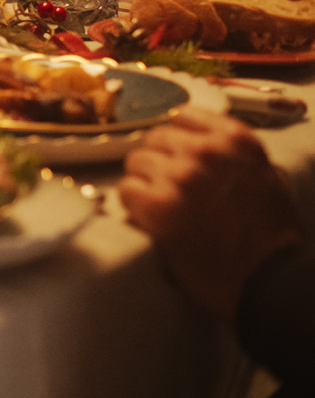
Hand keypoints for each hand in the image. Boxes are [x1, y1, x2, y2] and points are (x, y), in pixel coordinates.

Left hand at [121, 108, 303, 319]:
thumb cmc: (271, 235)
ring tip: (166, 207)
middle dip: (159, 163)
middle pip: (154, 139)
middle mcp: (206, 151)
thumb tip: (205, 141)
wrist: (268, 279)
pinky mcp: (159, 204)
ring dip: (145, 184)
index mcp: (236, 140)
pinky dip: (134, 205)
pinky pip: (126, 189)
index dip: (177, 142)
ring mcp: (181, 176)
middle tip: (172, 190)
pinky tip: (154, 219)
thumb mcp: (269, 178)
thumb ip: (236, 155)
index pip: (182, 118)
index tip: (180, 159)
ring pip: (136, 162)